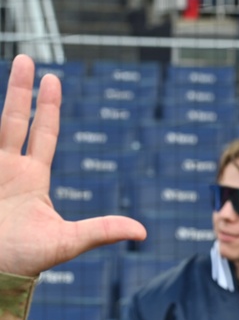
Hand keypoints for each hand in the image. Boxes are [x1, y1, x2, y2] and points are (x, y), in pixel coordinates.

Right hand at [0, 54, 145, 276]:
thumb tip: (143, 232)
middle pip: (13, 119)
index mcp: (31, 178)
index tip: (53, 79)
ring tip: (11, 62)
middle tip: (28, 59)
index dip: (46, 107)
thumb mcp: (67, 242)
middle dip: (19, 89)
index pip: (42, 134)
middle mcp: (8, 168)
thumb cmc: (26, 260)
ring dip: (0, 97)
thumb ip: (101, 230)